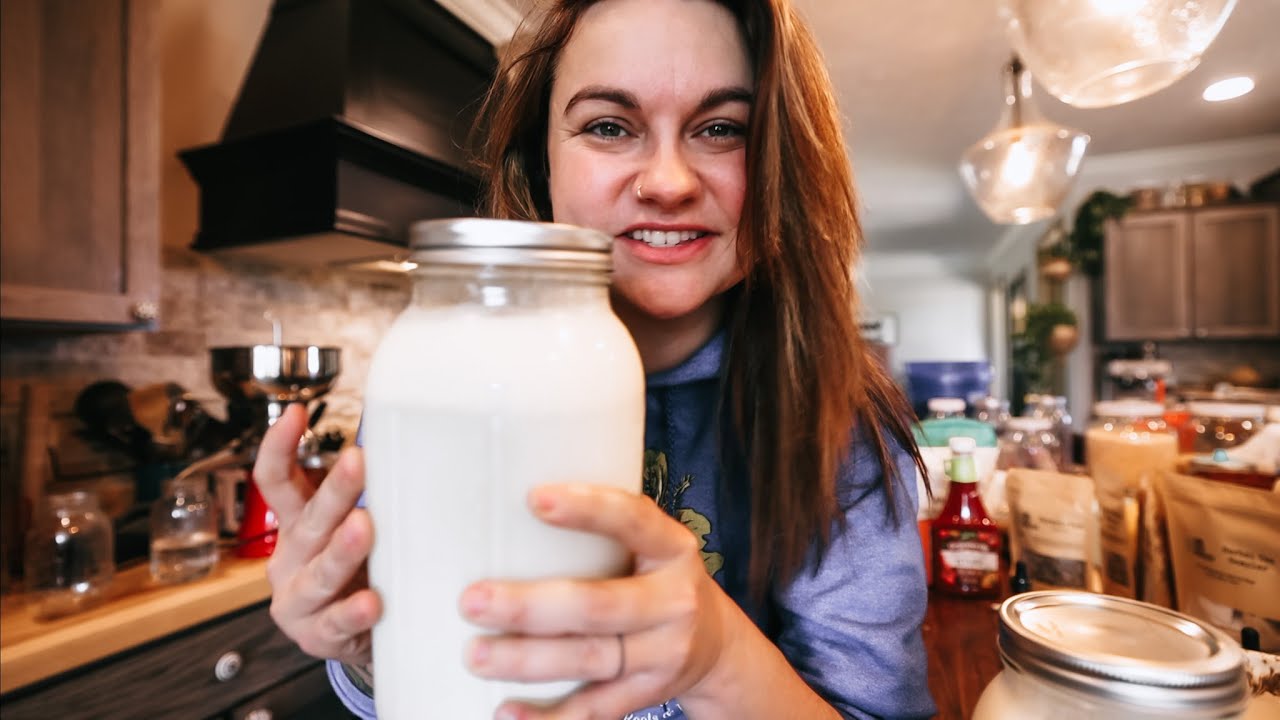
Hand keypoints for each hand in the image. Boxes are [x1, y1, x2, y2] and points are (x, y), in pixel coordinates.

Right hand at [253, 403, 380, 666]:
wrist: (352, 636)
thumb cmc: (358, 570)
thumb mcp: (352, 528)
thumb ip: (370, 496)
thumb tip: (415, 443)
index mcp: (297, 524)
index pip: (276, 481)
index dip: (279, 447)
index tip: (295, 414)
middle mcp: (291, 557)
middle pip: (310, 520)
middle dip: (335, 491)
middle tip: (358, 462)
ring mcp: (298, 598)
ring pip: (319, 573)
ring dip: (341, 550)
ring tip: (363, 528)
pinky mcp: (315, 635)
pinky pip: (335, 623)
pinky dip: (353, 612)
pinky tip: (371, 602)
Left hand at [459, 484, 738, 718]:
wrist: (715, 645)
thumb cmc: (656, 578)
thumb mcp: (652, 545)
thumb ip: (607, 529)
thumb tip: (511, 495)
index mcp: (672, 548)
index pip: (633, 520)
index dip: (587, 509)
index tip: (535, 499)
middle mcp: (674, 601)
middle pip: (597, 605)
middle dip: (530, 606)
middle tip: (472, 601)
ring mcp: (664, 654)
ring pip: (590, 659)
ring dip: (527, 660)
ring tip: (475, 655)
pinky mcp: (647, 694)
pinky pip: (595, 710)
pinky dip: (550, 717)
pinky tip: (506, 712)